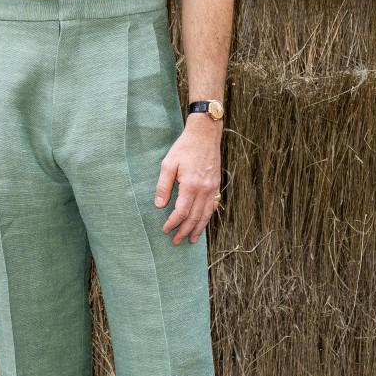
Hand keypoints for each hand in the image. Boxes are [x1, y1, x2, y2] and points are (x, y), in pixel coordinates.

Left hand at [153, 119, 221, 242]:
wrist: (205, 134)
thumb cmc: (185, 147)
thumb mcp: (169, 163)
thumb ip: (164, 186)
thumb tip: (159, 205)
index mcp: (190, 185)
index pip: (181, 212)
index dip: (173, 223)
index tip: (165, 230)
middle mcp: (204, 190)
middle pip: (194, 217)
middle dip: (184, 231)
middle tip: (176, 241)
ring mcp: (212, 188)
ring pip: (205, 215)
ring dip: (198, 229)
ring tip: (191, 240)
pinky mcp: (216, 185)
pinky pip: (212, 206)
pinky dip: (207, 218)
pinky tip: (202, 223)